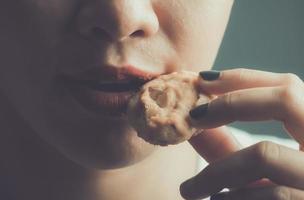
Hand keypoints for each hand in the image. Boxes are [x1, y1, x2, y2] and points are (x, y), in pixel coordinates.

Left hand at [180, 68, 303, 198]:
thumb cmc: (278, 197)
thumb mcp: (255, 173)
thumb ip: (224, 147)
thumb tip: (190, 124)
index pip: (288, 87)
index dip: (242, 78)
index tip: (202, 80)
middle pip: (286, 98)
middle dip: (230, 102)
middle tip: (193, 116)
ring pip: (263, 153)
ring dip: (215, 171)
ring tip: (188, 189)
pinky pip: (268, 195)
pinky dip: (232, 198)